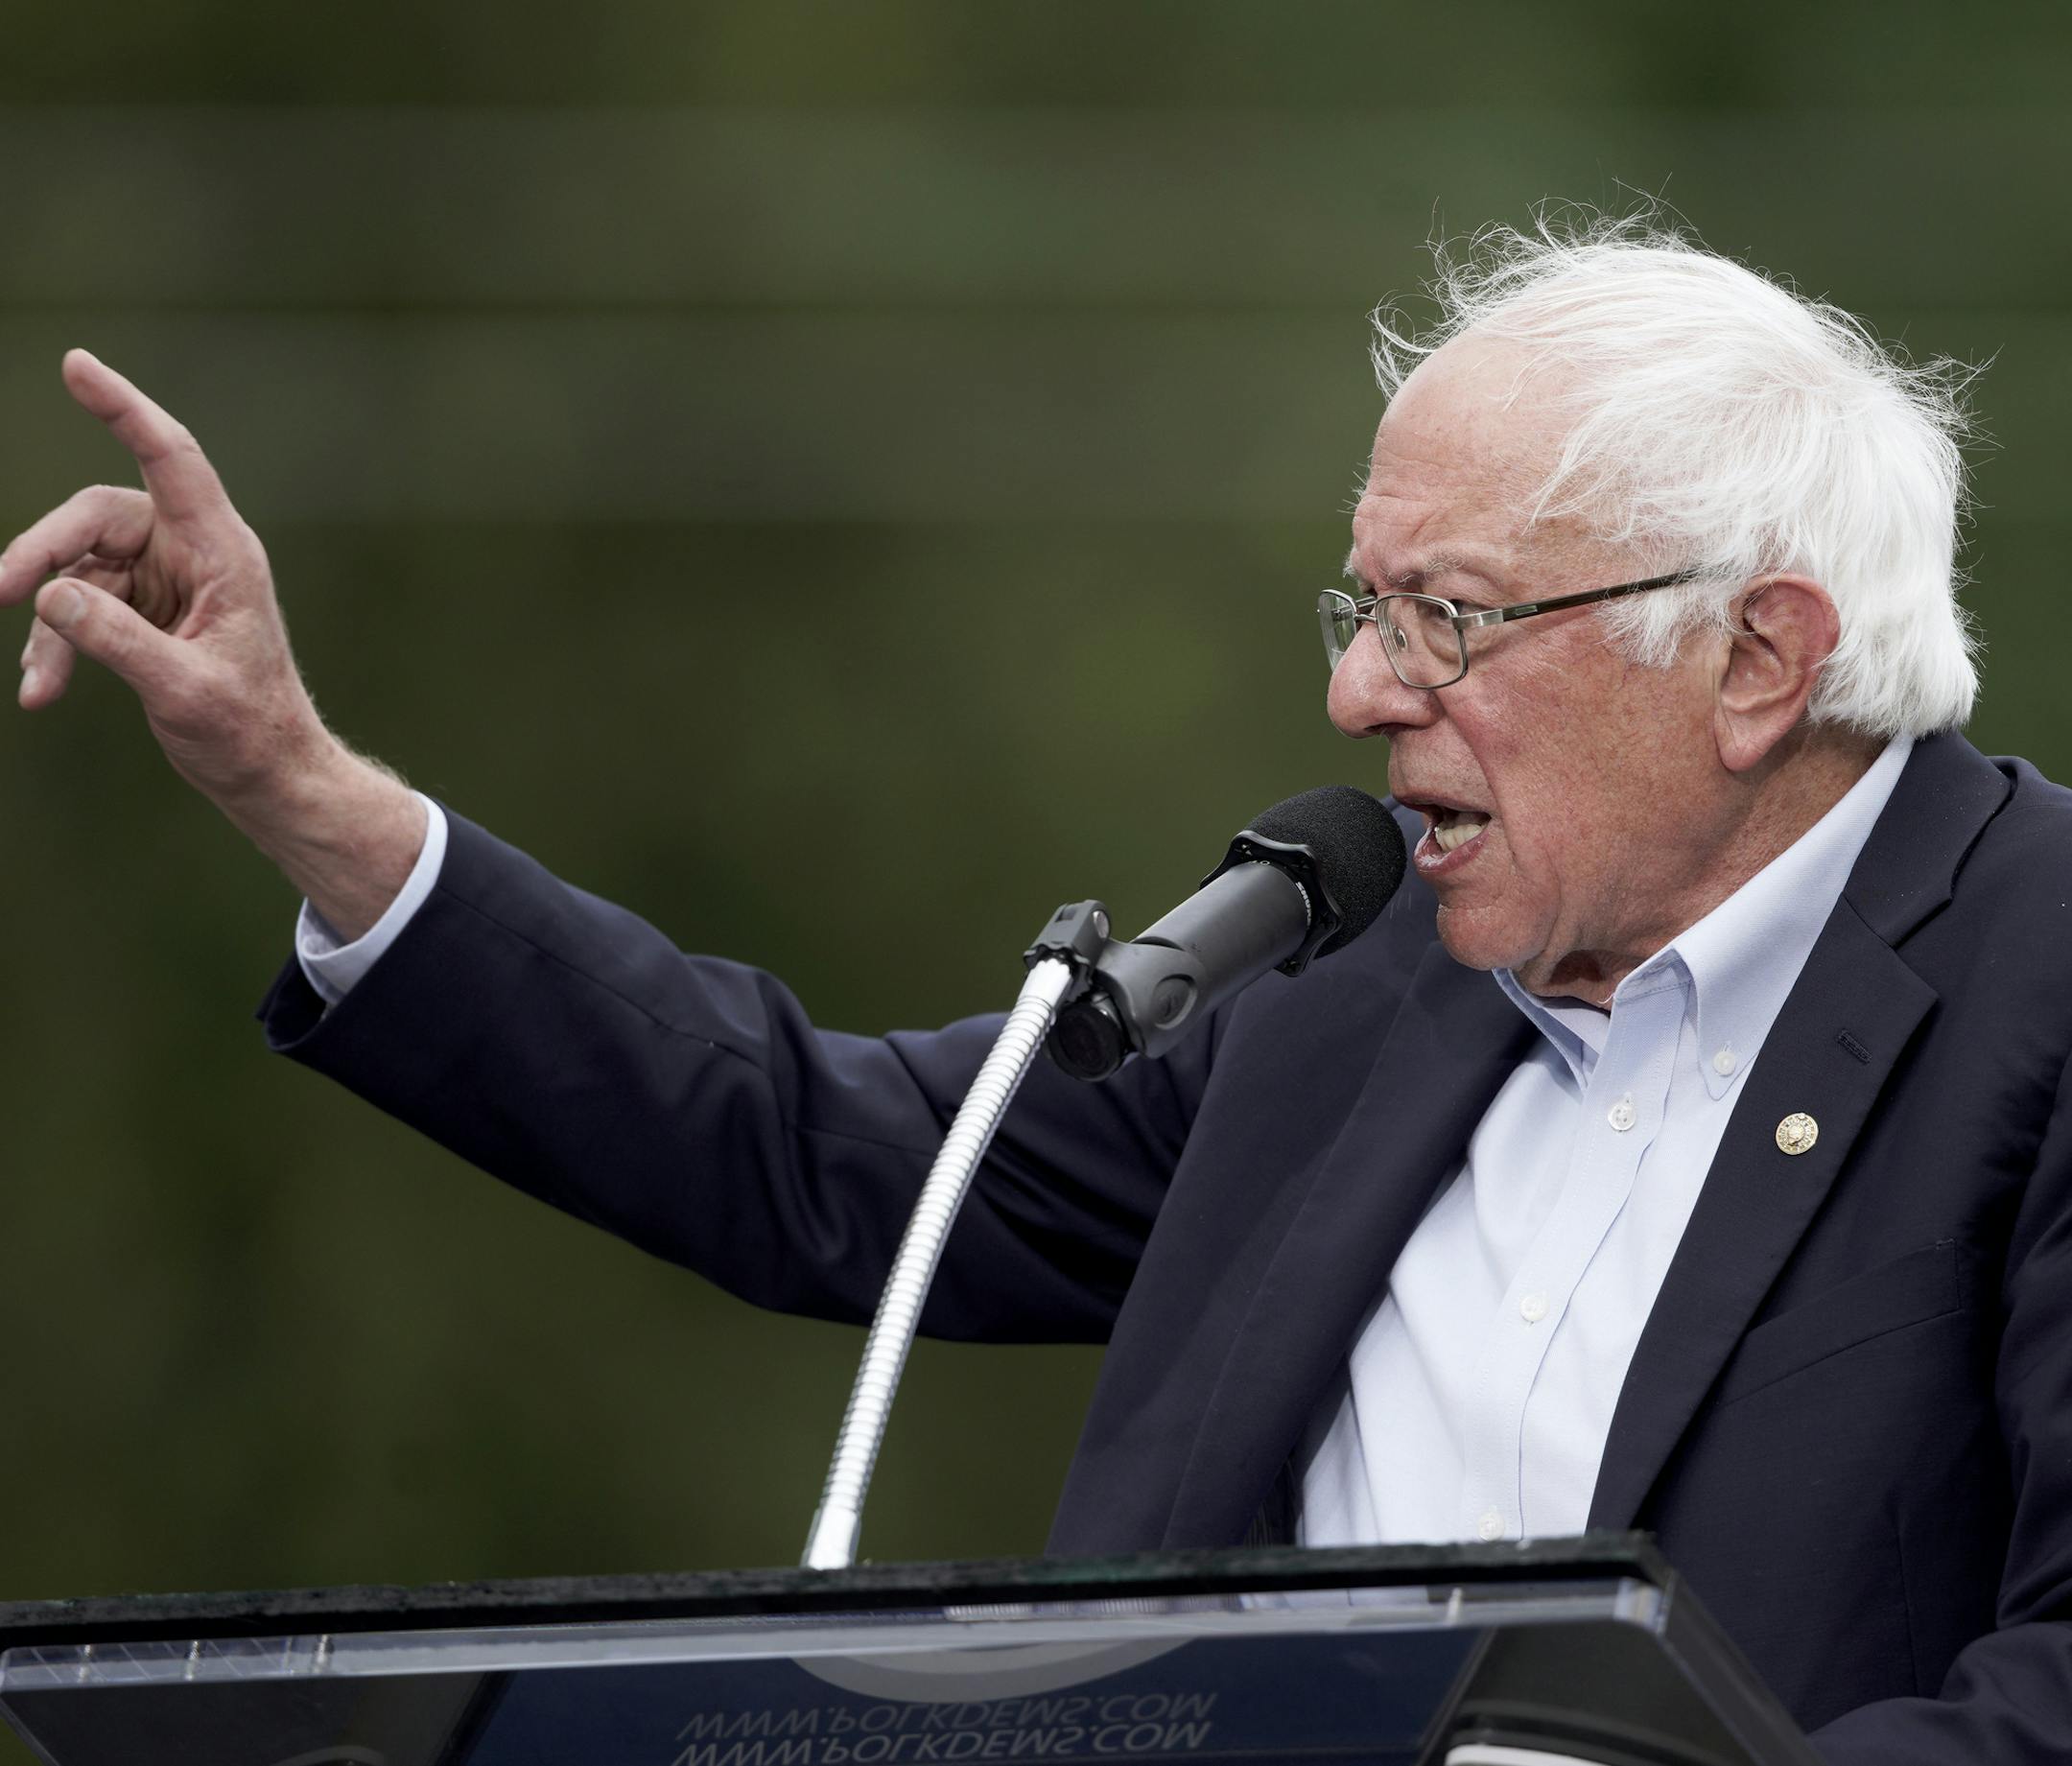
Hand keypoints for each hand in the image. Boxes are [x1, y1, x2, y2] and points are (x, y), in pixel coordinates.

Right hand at [2, 349, 329, 804]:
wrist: (271, 776)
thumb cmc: (250, 732)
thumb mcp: (186, 691)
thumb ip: (121, 642)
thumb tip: (51, 594)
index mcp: (223, 554)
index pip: (171, 460)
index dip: (125, 409)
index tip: (77, 364)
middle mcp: (195, 555)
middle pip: (97, 517)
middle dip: (41, 550)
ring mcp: (168, 581)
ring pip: (79, 569)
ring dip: (47, 623)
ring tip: (35, 685)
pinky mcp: (146, 612)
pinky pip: (81, 608)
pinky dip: (57, 645)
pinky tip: (40, 692)